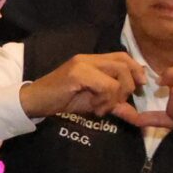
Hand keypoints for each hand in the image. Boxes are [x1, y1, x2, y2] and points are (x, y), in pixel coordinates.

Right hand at [22, 52, 165, 127]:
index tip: (138, 87)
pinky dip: (105, 100)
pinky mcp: (77, 74)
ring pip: (118, 74)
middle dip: (129, 86)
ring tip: (102, 107)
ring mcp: (82, 64)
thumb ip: (114, 103)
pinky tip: (95, 108)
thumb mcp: (93, 102)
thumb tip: (136, 116)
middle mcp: (87, 58)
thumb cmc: (62, 100)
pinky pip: (106, 86)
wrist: (35, 102)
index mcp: (91, 61)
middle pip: (124, 64)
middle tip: (116, 102)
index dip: (136, 70)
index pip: (123, 57)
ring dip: (116, 95)